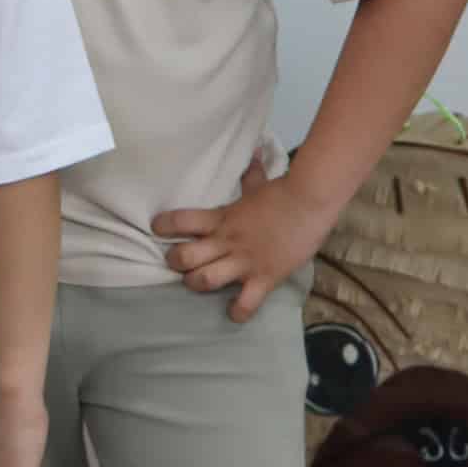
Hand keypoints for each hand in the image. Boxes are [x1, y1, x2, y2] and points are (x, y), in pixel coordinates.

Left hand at [152, 157, 336, 322]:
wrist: (310, 202)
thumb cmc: (284, 192)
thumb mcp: (260, 184)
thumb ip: (250, 174)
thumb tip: (254, 152)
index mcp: (221, 218)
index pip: (180, 220)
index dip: (163, 225)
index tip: (157, 228)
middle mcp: (226, 241)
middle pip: (184, 257)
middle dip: (175, 262)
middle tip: (178, 262)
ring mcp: (244, 261)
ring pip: (205, 280)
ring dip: (196, 284)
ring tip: (197, 282)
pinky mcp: (264, 278)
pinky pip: (245, 303)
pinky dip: (237, 312)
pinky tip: (234, 314)